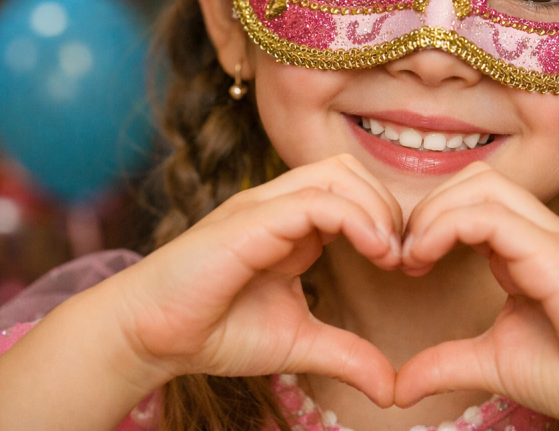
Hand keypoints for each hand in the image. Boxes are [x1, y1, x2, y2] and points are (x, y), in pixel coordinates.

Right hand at [101, 154, 402, 406]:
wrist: (150, 337)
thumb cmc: (215, 331)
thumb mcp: (298, 343)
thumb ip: (347, 355)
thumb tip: (392, 388)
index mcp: (292, 224)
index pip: (353, 190)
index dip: (388, 218)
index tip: (407, 265)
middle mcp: (279, 204)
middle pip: (350, 171)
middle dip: (388, 207)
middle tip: (405, 257)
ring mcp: (263, 206)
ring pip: (337, 173)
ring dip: (376, 208)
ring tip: (391, 254)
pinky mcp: (250, 218)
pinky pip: (316, 200)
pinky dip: (355, 219)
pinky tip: (375, 252)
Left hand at [392, 162, 558, 429]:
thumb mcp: (493, 362)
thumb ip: (446, 363)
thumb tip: (398, 387)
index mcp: (525, 247)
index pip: (471, 199)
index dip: (429, 221)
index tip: (404, 265)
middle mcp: (539, 231)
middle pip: (474, 179)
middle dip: (428, 208)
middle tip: (404, 256)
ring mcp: (550, 237)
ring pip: (481, 184)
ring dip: (435, 213)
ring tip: (413, 257)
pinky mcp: (555, 254)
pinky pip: (491, 216)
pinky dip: (447, 227)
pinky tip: (426, 259)